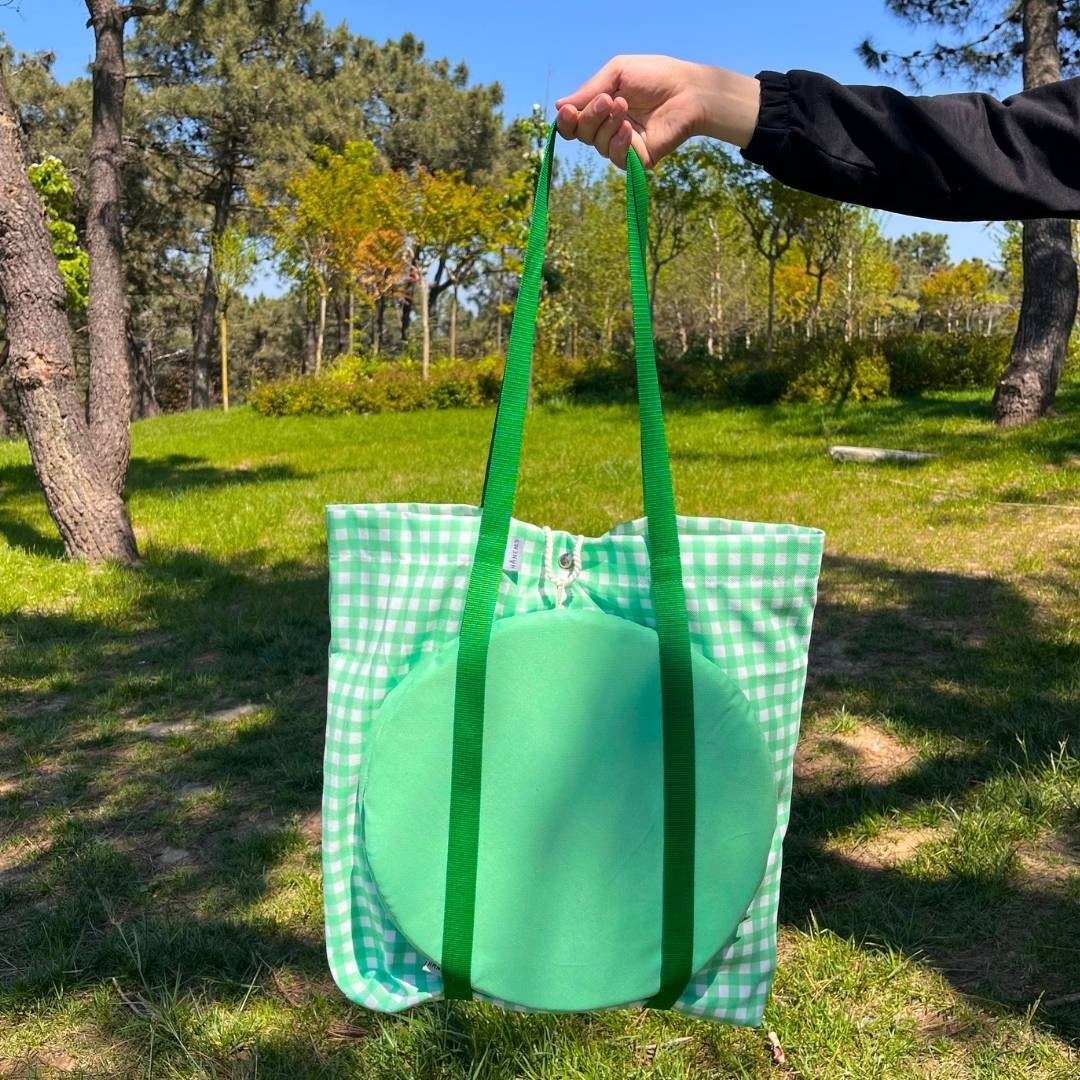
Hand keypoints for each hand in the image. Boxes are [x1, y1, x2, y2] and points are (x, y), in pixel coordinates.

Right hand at [555, 55, 760, 169]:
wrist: (688, 91)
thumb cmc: (655, 77)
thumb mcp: (617, 73)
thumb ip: (589, 90)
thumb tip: (559, 106)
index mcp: (602, 109)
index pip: (574, 123)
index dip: (567, 121)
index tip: (568, 111)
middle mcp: (609, 129)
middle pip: (582, 134)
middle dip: (590, 117)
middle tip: (608, 100)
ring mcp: (624, 146)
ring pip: (597, 145)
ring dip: (607, 125)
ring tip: (625, 106)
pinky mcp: (638, 160)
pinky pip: (616, 158)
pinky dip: (619, 143)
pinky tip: (629, 129)